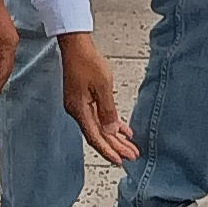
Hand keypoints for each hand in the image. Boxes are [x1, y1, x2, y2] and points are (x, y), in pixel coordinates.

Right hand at [57, 32, 138, 162]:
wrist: (76, 45)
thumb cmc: (87, 61)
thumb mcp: (103, 86)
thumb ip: (108, 111)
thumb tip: (111, 132)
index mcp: (79, 110)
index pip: (95, 137)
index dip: (108, 150)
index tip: (120, 160)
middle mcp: (77, 110)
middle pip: (98, 135)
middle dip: (116, 147)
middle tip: (131, 156)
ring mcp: (80, 105)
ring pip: (99, 127)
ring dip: (115, 137)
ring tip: (129, 147)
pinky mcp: (83, 99)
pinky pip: (99, 116)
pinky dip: (110, 123)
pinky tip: (122, 129)